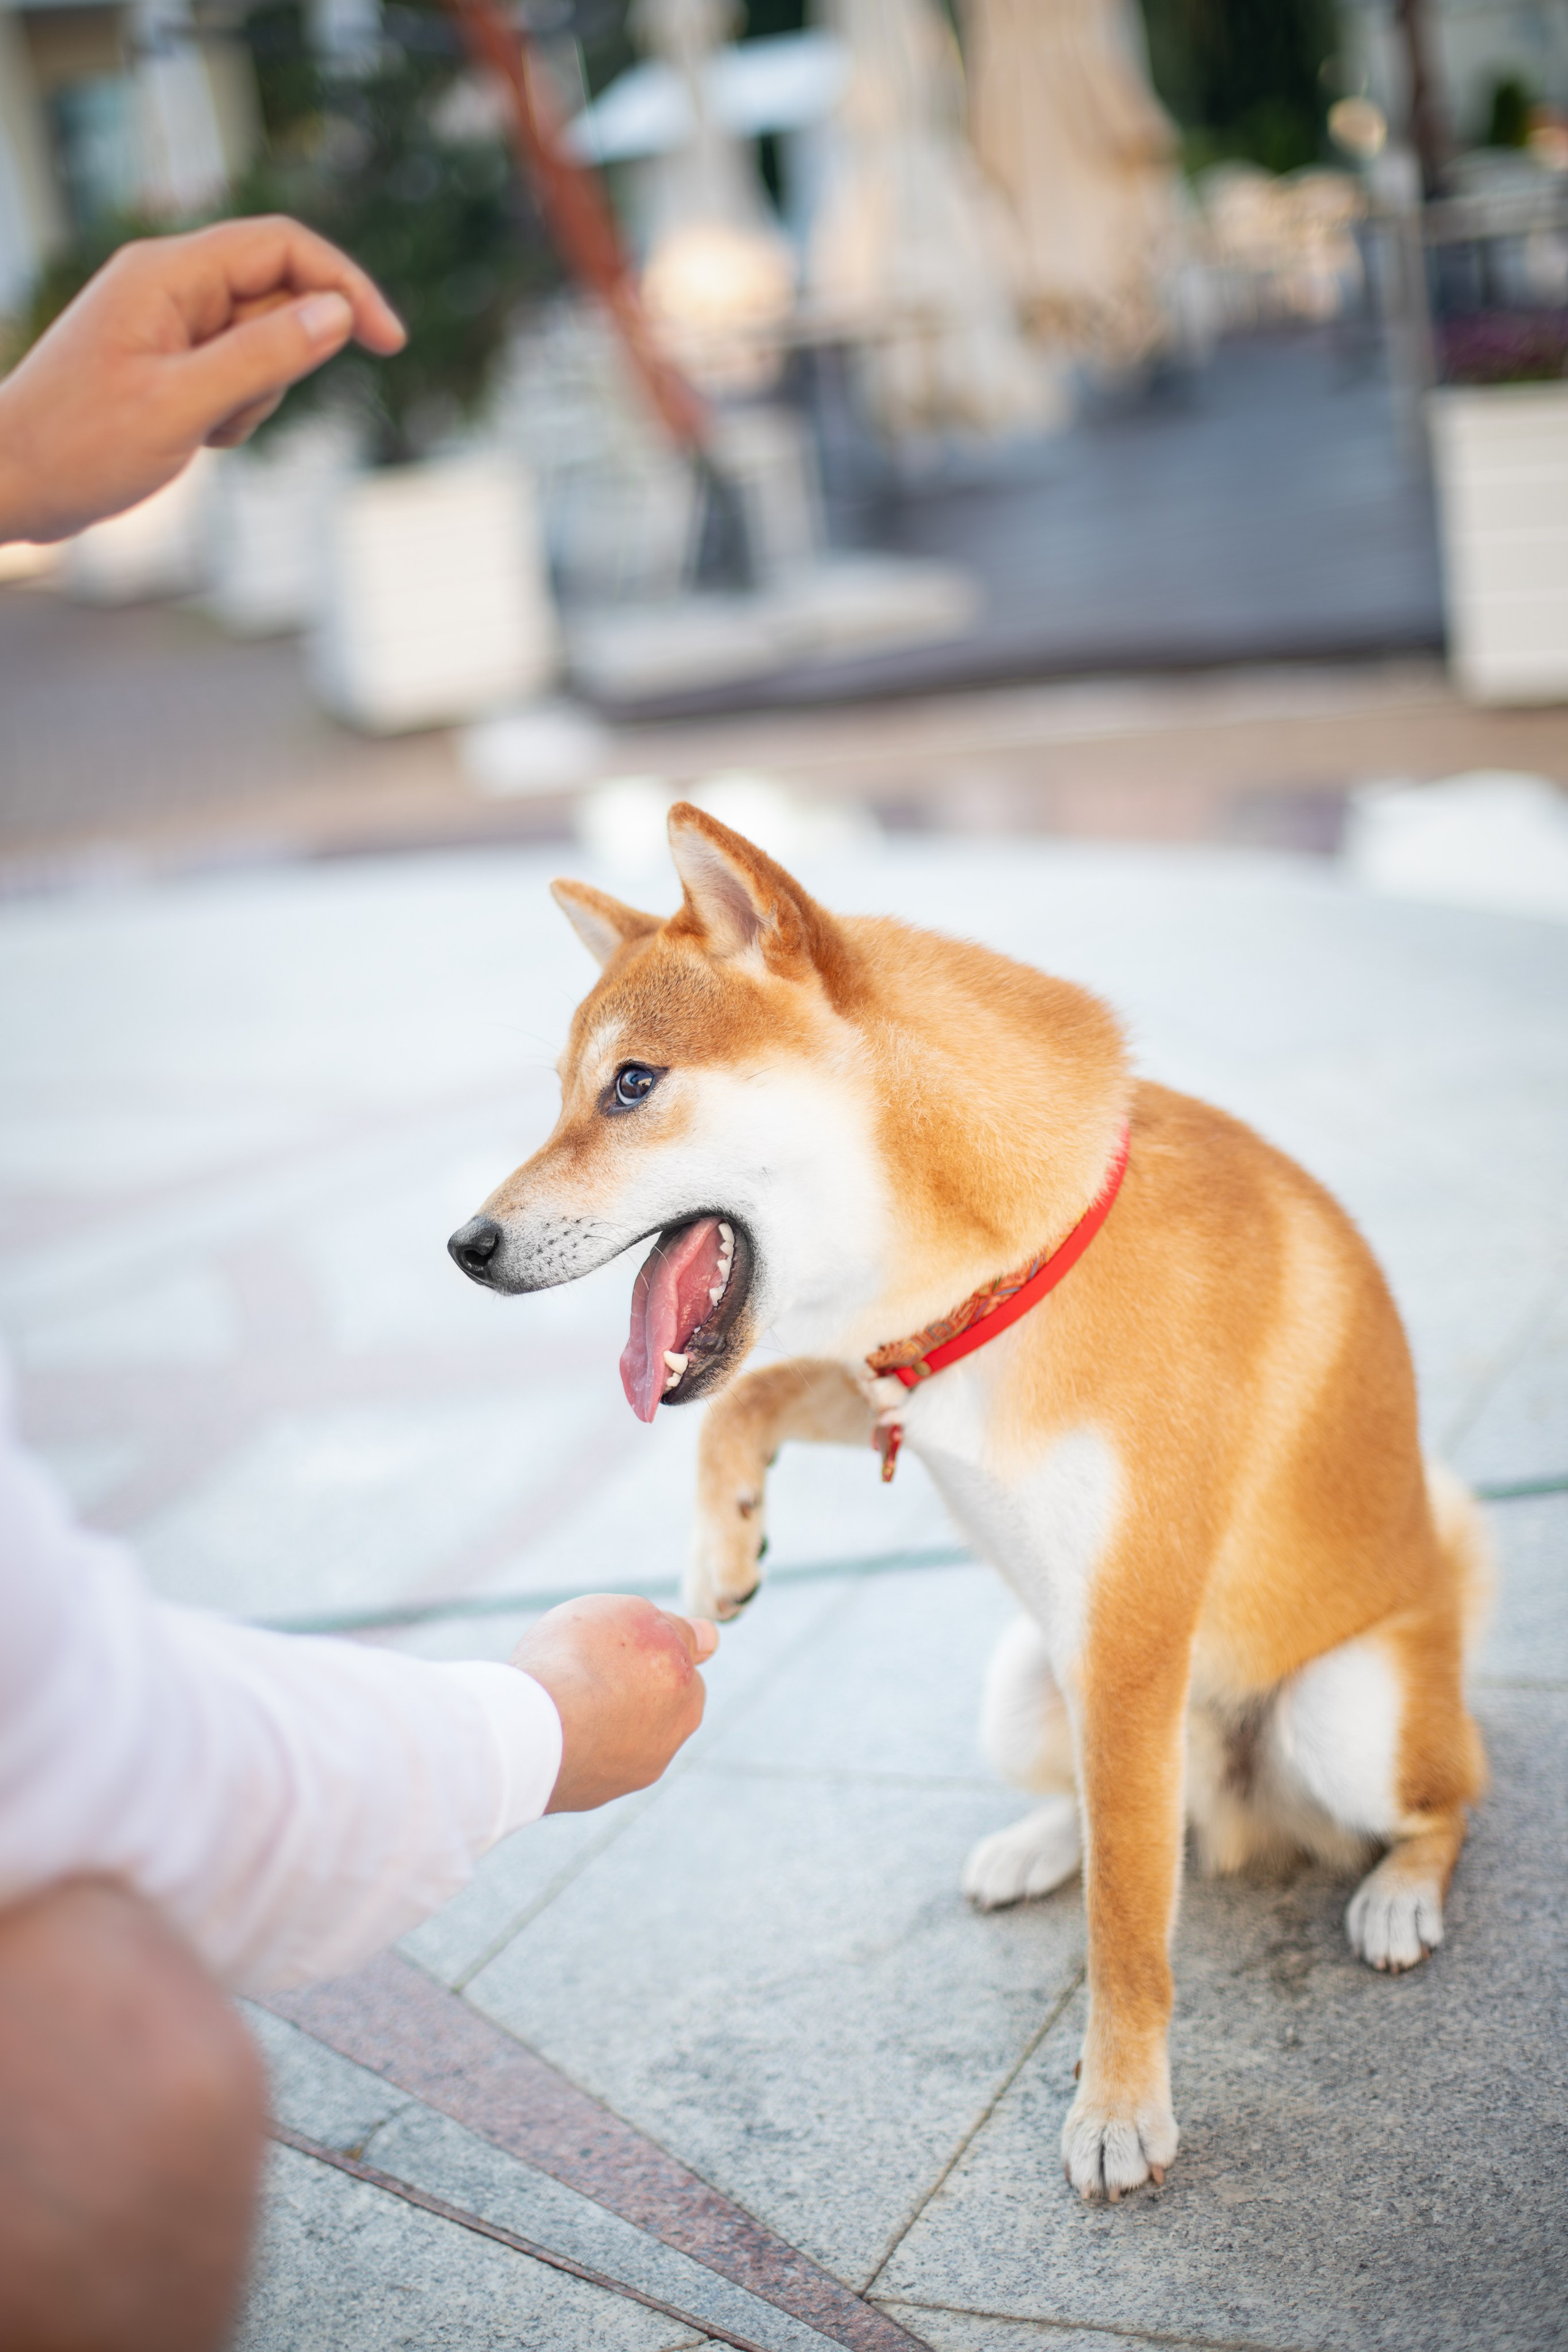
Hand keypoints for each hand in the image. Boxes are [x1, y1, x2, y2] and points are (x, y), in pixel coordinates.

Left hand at [0, 216, 404, 544]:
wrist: (9, 485)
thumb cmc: (77, 446)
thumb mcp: (181, 406)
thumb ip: (262, 356)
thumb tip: (337, 314)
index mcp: (167, 274)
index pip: (282, 245)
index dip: (344, 285)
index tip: (389, 342)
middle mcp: (169, 284)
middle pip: (276, 296)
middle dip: (284, 361)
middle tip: (233, 417)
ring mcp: (168, 322)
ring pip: (260, 342)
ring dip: (256, 395)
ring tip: (203, 431)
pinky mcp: (168, 360)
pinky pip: (234, 372)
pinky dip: (234, 410)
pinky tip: (193, 438)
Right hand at [511, 1596, 718, 1813]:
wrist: (531, 1729)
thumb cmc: (582, 1661)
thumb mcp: (636, 1615)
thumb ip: (678, 1629)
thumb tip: (710, 1638)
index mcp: (687, 1698)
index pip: (682, 1667)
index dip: (648, 1648)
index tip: (618, 1644)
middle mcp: (666, 1743)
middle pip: (654, 1705)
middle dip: (630, 1686)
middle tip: (587, 1666)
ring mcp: (627, 1775)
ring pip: (617, 1734)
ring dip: (597, 1717)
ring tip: (559, 1697)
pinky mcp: (589, 1796)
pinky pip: (584, 1759)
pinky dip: (571, 1742)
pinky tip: (546, 1726)